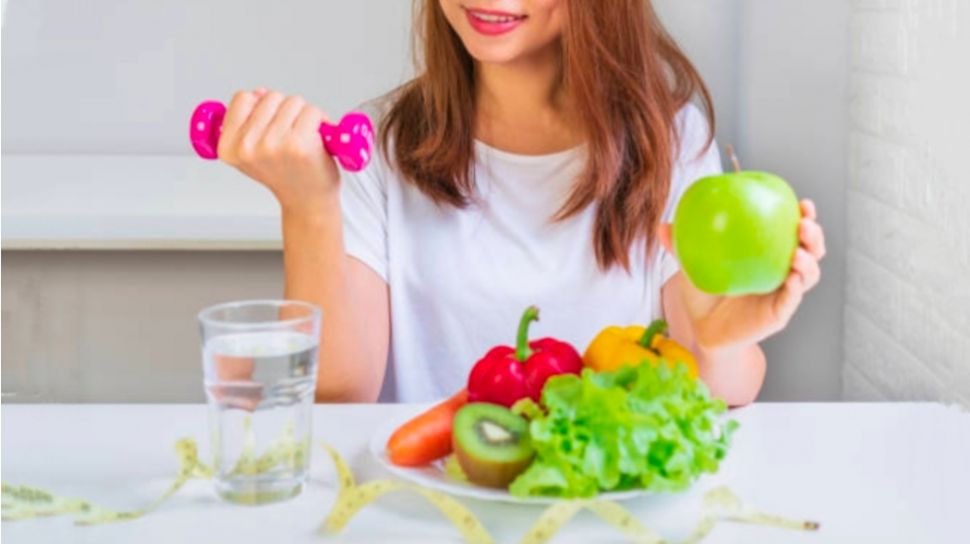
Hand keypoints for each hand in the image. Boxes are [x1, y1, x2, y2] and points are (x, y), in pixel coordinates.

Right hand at [218, 88, 339, 211]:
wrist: (308, 202)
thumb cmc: (286, 175)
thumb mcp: (255, 150)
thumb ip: (251, 119)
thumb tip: (259, 93)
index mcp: (228, 147)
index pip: (242, 99)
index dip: (261, 106)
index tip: (270, 126)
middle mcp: (247, 147)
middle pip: (271, 96)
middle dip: (286, 111)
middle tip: (291, 137)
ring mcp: (271, 145)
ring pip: (293, 101)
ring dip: (304, 115)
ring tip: (305, 139)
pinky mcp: (298, 144)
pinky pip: (312, 111)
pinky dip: (320, 121)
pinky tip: (317, 140)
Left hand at [659, 199, 826, 348]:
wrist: (702, 331)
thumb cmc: (702, 295)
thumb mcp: (693, 266)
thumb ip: (681, 246)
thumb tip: (662, 226)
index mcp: (767, 256)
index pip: (792, 232)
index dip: (804, 217)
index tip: (802, 202)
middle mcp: (781, 272)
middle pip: (811, 250)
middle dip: (815, 235)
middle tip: (806, 223)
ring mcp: (783, 294)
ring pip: (809, 275)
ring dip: (810, 261)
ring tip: (800, 252)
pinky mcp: (779, 313)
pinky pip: (793, 298)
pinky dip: (797, 285)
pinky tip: (792, 276)